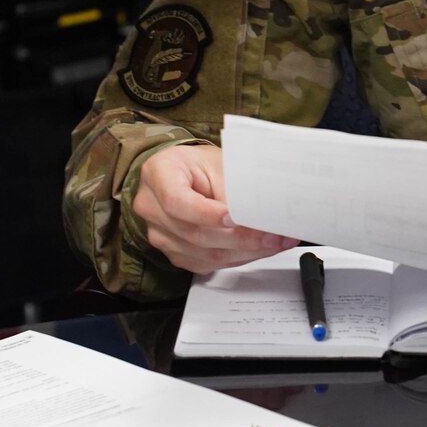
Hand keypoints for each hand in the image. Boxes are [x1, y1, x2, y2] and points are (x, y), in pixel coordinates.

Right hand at [132, 143, 296, 274]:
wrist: (185, 174)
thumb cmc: (200, 164)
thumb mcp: (218, 163)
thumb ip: (233, 189)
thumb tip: (261, 216)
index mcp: (158, 174)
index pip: (177, 201)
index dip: (207, 214)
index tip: (235, 216)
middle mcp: (151, 207)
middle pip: (195, 233)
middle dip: (240, 238)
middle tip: (273, 235)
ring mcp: (160, 234)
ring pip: (205, 254)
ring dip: (245, 252)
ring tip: (274, 242)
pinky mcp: (174, 253)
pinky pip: (207, 264)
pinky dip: (237, 258)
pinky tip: (258, 249)